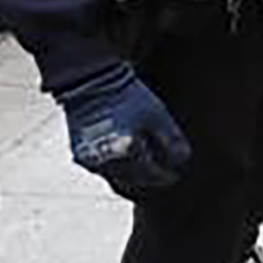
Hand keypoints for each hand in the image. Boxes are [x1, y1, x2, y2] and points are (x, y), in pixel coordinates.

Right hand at [55, 64, 191, 198]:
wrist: (91, 82)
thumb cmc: (126, 96)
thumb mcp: (157, 114)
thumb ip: (172, 139)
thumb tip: (182, 159)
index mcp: (127, 150)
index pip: (150, 174)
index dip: (164, 177)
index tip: (174, 177)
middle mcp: (106, 160)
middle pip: (133, 180)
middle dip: (149, 179)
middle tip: (162, 175)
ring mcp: (91, 159)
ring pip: (116, 178)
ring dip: (132, 177)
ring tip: (146, 168)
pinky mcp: (81, 154)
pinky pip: (102, 170)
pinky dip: (117, 169)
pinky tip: (127, 161)